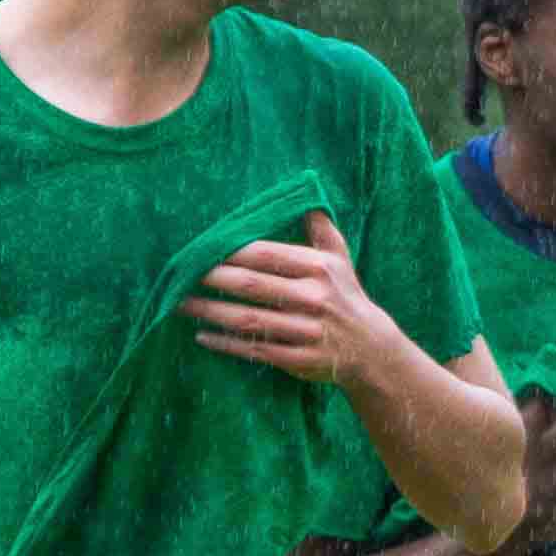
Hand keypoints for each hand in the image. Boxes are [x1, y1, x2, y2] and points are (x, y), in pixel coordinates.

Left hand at [186, 218, 410, 386]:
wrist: (372, 351)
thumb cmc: (347, 298)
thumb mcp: (340, 260)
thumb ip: (320, 229)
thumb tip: (305, 195)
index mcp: (319, 269)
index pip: (267, 254)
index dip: (231, 251)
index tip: (203, 249)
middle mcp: (314, 298)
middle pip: (253, 285)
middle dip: (214, 279)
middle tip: (183, 274)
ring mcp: (306, 331)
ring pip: (249, 319)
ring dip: (212, 312)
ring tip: (183, 305)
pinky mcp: (298, 360)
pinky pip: (255, 350)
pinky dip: (226, 344)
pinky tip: (203, 336)